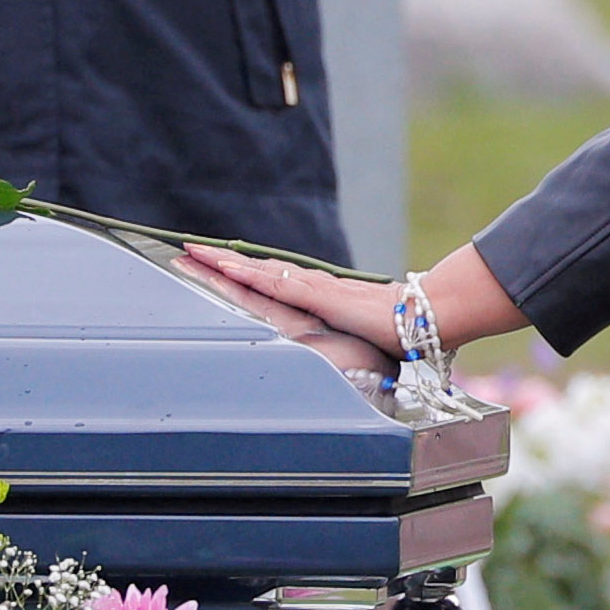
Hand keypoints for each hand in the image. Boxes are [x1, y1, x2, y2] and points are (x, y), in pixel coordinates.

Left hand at [188, 243, 530, 356]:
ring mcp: (313, 289)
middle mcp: (309, 287)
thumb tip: (336, 358)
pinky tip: (229, 268)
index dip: (238, 272)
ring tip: (191, 252)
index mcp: (314, 297)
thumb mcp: (357, 338)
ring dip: (224, 262)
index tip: (208, 265)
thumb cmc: (399, 330)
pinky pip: (277, 283)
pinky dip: (251, 274)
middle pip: (254, 269)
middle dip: (218, 261)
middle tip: (183, 250)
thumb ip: (341, 340)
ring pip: (258, 270)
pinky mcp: (320, 296)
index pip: (267, 280)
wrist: (427, 317)